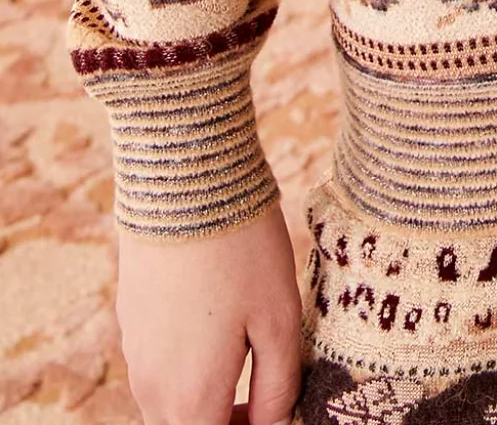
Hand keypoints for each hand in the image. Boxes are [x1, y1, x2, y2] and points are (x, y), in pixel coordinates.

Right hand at [116, 200, 301, 424]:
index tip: (275, 413)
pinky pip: (159, 364)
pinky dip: (188, 362)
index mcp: (191, 401)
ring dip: (206, 395)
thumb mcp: (280, 319)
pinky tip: (217, 319)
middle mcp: (152, 389)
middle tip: (266, 392)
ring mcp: (136, 353)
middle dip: (228, 420)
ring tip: (248, 352)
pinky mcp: (130, 320)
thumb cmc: (240, 248)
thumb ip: (279, 387)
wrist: (182, 180)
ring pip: (172, 402)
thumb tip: (274, 423)